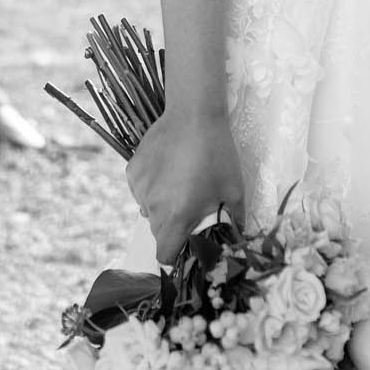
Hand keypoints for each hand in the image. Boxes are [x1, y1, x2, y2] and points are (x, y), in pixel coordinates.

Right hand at [126, 106, 245, 266]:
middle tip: (191, 207)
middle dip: (172, 227)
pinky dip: (152, 186)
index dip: (174, 255)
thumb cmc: (217, 154)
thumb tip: (237, 239)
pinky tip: (168, 168)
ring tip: (181, 182)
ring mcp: (139, 187)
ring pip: (148, 209)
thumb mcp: (234, 190)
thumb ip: (235, 221)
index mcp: (177, 216)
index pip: (164, 254)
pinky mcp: (132, 170)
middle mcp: (153, 206)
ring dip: (161, 205)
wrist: (194, 114)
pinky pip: (140, 189)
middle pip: (157, 232)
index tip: (185, 246)